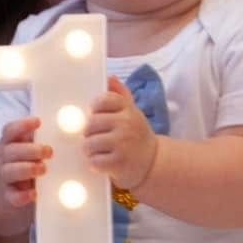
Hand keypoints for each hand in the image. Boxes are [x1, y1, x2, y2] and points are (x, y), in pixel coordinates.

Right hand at [0, 116, 50, 211]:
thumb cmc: (18, 161)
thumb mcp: (22, 146)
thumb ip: (36, 139)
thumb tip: (65, 129)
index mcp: (8, 143)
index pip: (10, 131)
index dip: (22, 125)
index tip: (38, 122)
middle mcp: (3, 159)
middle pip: (11, 151)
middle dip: (31, 150)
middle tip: (49, 151)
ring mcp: (4, 177)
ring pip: (10, 172)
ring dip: (27, 169)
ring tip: (43, 169)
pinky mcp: (7, 196)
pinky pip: (12, 197)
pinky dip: (23, 195)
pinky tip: (34, 193)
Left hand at [83, 77, 157, 192]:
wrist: (153, 163)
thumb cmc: (136, 135)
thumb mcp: (132, 113)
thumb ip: (120, 95)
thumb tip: (110, 78)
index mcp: (128, 109)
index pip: (102, 100)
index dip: (94, 109)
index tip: (97, 117)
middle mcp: (127, 124)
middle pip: (90, 123)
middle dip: (89, 133)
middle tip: (97, 139)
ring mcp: (123, 143)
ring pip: (89, 143)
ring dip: (90, 150)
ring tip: (99, 152)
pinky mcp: (119, 163)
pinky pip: (94, 161)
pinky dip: (95, 165)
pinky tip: (104, 163)